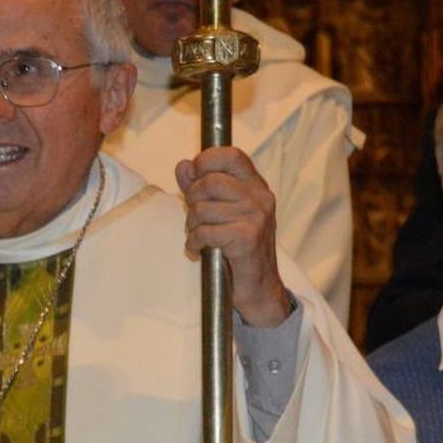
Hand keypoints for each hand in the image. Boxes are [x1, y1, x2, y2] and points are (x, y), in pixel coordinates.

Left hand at [176, 146, 289, 326]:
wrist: (259, 287)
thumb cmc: (238, 248)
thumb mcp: (219, 212)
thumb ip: (200, 187)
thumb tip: (183, 165)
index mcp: (255, 186)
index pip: (231, 155)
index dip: (206, 161)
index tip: (194, 176)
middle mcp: (259, 197)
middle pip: (210, 182)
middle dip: (193, 201)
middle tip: (195, 219)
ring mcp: (255, 216)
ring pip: (203, 209)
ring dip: (192, 227)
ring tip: (200, 238)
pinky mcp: (246, 237)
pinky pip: (204, 232)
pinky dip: (194, 244)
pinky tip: (199, 251)